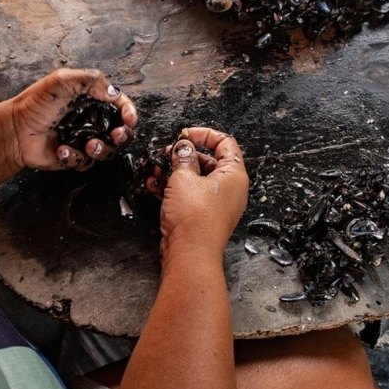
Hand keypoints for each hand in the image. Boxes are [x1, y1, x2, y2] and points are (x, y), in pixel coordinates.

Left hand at [8, 69, 136, 170]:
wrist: (16, 130)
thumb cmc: (36, 103)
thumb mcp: (63, 80)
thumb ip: (91, 81)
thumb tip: (114, 93)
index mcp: (92, 100)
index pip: (120, 106)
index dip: (129, 112)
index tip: (129, 119)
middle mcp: (92, 121)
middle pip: (121, 132)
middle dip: (123, 135)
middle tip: (115, 135)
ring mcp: (84, 140)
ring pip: (108, 151)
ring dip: (102, 149)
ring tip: (89, 145)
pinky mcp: (75, 157)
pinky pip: (86, 163)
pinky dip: (75, 157)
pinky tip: (62, 149)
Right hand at [151, 128, 248, 267]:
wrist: (190, 254)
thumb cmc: (194, 218)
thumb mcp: (184, 178)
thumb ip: (183, 157)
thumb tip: (183, 147)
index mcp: (234, 174)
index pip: (225, 143)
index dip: (204, 135)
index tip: (185, 135)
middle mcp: (229, 188)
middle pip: (209, 160)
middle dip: (184, 155)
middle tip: (167, 154)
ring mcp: (217, 203)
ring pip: (196, 178)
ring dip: (175, 172)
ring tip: (156, 170)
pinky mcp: (203, 215)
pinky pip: (190, 194)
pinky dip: (174, 188)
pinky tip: (155, 186)